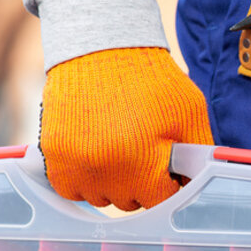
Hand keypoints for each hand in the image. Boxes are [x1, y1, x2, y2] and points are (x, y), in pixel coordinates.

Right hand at [41, 47, 212, 210]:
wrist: (101, 48)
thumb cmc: (150, 79)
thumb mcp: (189, 112)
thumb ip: (198, 153)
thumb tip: (197, 182)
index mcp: (143, 163)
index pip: (161, 200)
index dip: (168, 183)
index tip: (167, 169)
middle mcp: (106, 171)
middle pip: (131, 202)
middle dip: (141, 182)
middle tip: (142, 151)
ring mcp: (75, 166)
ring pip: (100, 198)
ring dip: (111, 182)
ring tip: (118, 147)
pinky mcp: (52, 156)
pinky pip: (71, 188)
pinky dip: (83, 178)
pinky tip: (96, 152)